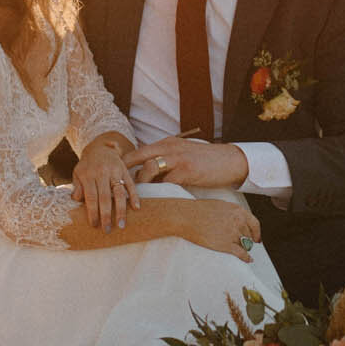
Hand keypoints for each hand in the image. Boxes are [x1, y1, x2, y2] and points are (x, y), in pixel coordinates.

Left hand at [70, 137, 138, 231]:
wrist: (99, 147)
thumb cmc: (87, 165)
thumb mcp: (77, 173)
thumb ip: (77, 186)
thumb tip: (76, 199)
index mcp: (88, 175)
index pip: (90, 196)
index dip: (92, 212)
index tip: (94, 225)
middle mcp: (102, 173)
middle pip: (105, 197)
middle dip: (106, 215)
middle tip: (107, 230)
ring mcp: (114, 171)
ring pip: (119, 193)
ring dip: (121, 210)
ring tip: (122, 224)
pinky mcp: (124, 170)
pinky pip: (130, 184)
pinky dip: (134, 196)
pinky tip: (136, 208)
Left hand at [125, 137, 248, 188]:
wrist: (230, 160)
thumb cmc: (207, 161)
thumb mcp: (184, 154)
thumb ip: (167, 161)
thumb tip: (149, 176)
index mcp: (167, 143)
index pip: (139, 151)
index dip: (125, 163)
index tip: (114, 176)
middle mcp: (169, 147)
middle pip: (138, 157)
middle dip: (124, 172)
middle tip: (116, 189)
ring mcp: (178, 158)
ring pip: (149, 169)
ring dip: (140, 184)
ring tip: (135, 197)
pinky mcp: (187, 171)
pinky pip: (166, 182)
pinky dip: (159, 192)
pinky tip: (154, 202)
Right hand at [178, 199, 261, 260]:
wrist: (187, 217)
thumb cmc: (199, 210)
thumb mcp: (221, 205)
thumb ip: (232, 213)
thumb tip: (239, 221)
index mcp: (238, 211)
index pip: (255, 224)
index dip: (257, 233)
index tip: (257, 238)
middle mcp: (238, 222)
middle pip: (249, 236)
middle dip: (247, 240)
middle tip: (244, 244)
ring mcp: (233, 234)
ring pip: (245, 245)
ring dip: (245, 248)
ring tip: (241, 250)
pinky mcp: (226, 245)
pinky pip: (241, 254)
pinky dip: (246, 258)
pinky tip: (248, 260)